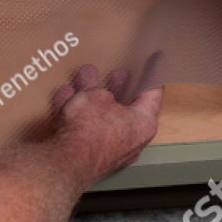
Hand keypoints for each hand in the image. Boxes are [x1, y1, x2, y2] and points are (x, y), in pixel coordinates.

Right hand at [49, 58, 162, 181]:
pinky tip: (65, 97)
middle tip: (118, 74)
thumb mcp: (98, 95)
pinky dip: (77, 113)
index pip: (153, 94)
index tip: (155, 62)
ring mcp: (111, 150)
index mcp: (143, 124)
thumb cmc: (91, 129)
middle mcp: (131, 140)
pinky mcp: (91, 156)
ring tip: (83, 78)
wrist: (68, 160)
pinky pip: (86, 129)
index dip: (152, 74)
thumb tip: (97, 96)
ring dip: (92, 98)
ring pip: (103, 118)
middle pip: (126, 108)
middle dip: (118, 88)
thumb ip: (101, 92)